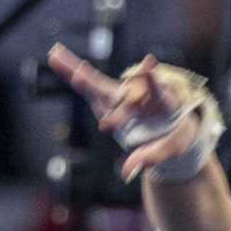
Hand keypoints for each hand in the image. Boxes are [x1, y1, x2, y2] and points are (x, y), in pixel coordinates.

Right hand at [44, 43, 205, 181]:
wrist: (173, 121)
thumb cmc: (176, 135)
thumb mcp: (171, 147)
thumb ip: (150, 157)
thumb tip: (126, 174)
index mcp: (162, 100)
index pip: (157, 90)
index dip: (152, 79)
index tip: (148, 63)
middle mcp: (139, 93)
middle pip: (123, 94)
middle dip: (113, 107)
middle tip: (107, 126)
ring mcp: (122, 93)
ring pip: (98, 83)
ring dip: (77, 71)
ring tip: (57, 56)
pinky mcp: (109, 96)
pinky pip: (89, 85)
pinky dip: (71, 71)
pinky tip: (55, 57)